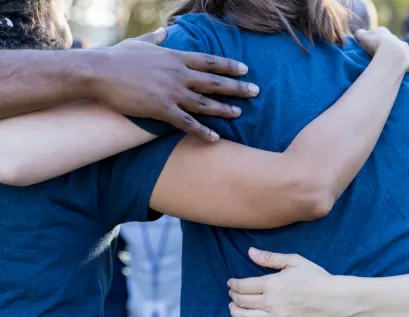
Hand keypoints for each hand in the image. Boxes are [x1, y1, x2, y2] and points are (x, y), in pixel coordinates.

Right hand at [90, 28, 259, 140]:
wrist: (98, 72)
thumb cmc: (117, 57)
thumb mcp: (138, 43)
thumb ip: (155, 39)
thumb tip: (163, 31)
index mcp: (175, 57)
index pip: (210, 61)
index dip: (229, 65)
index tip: (245, 69)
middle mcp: (178, 74)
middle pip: (214, 82)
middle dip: (237, 87)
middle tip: (255, 92)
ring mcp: (171, 92)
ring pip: (205, 103)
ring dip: (224, 109)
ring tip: (239, 114)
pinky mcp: (161, 109)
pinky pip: (187, 123)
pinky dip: (202, 131)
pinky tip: (215, 138)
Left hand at [227, 248, 336, 316]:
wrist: (333, 300)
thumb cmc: (316, 278)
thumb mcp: (294, 261)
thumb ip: (270, 258)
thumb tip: (250, 252)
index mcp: (271, 283)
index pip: (242, 285)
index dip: (233, 284)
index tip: (231, 282)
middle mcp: (269, 302)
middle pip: (241, 301)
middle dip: (233, 296)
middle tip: (232, 292)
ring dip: (235, 311)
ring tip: (233, 307)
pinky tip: (250, 316)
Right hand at [355, 27, 408, 70]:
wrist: (393, 54)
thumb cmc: (375, 45)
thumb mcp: (363, 38)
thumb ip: (360, 34)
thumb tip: (358, 33)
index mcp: (383, 31)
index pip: (376, 33)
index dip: (371, 39)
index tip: (368, 45)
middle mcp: (395, 38)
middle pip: (388, 42)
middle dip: (384, 47)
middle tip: (377, 54)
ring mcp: (404, 47)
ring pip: (398, 51)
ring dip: (394, 55)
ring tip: (387, 63)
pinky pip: (406, 61)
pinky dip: (401, 64)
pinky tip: (396, 69)